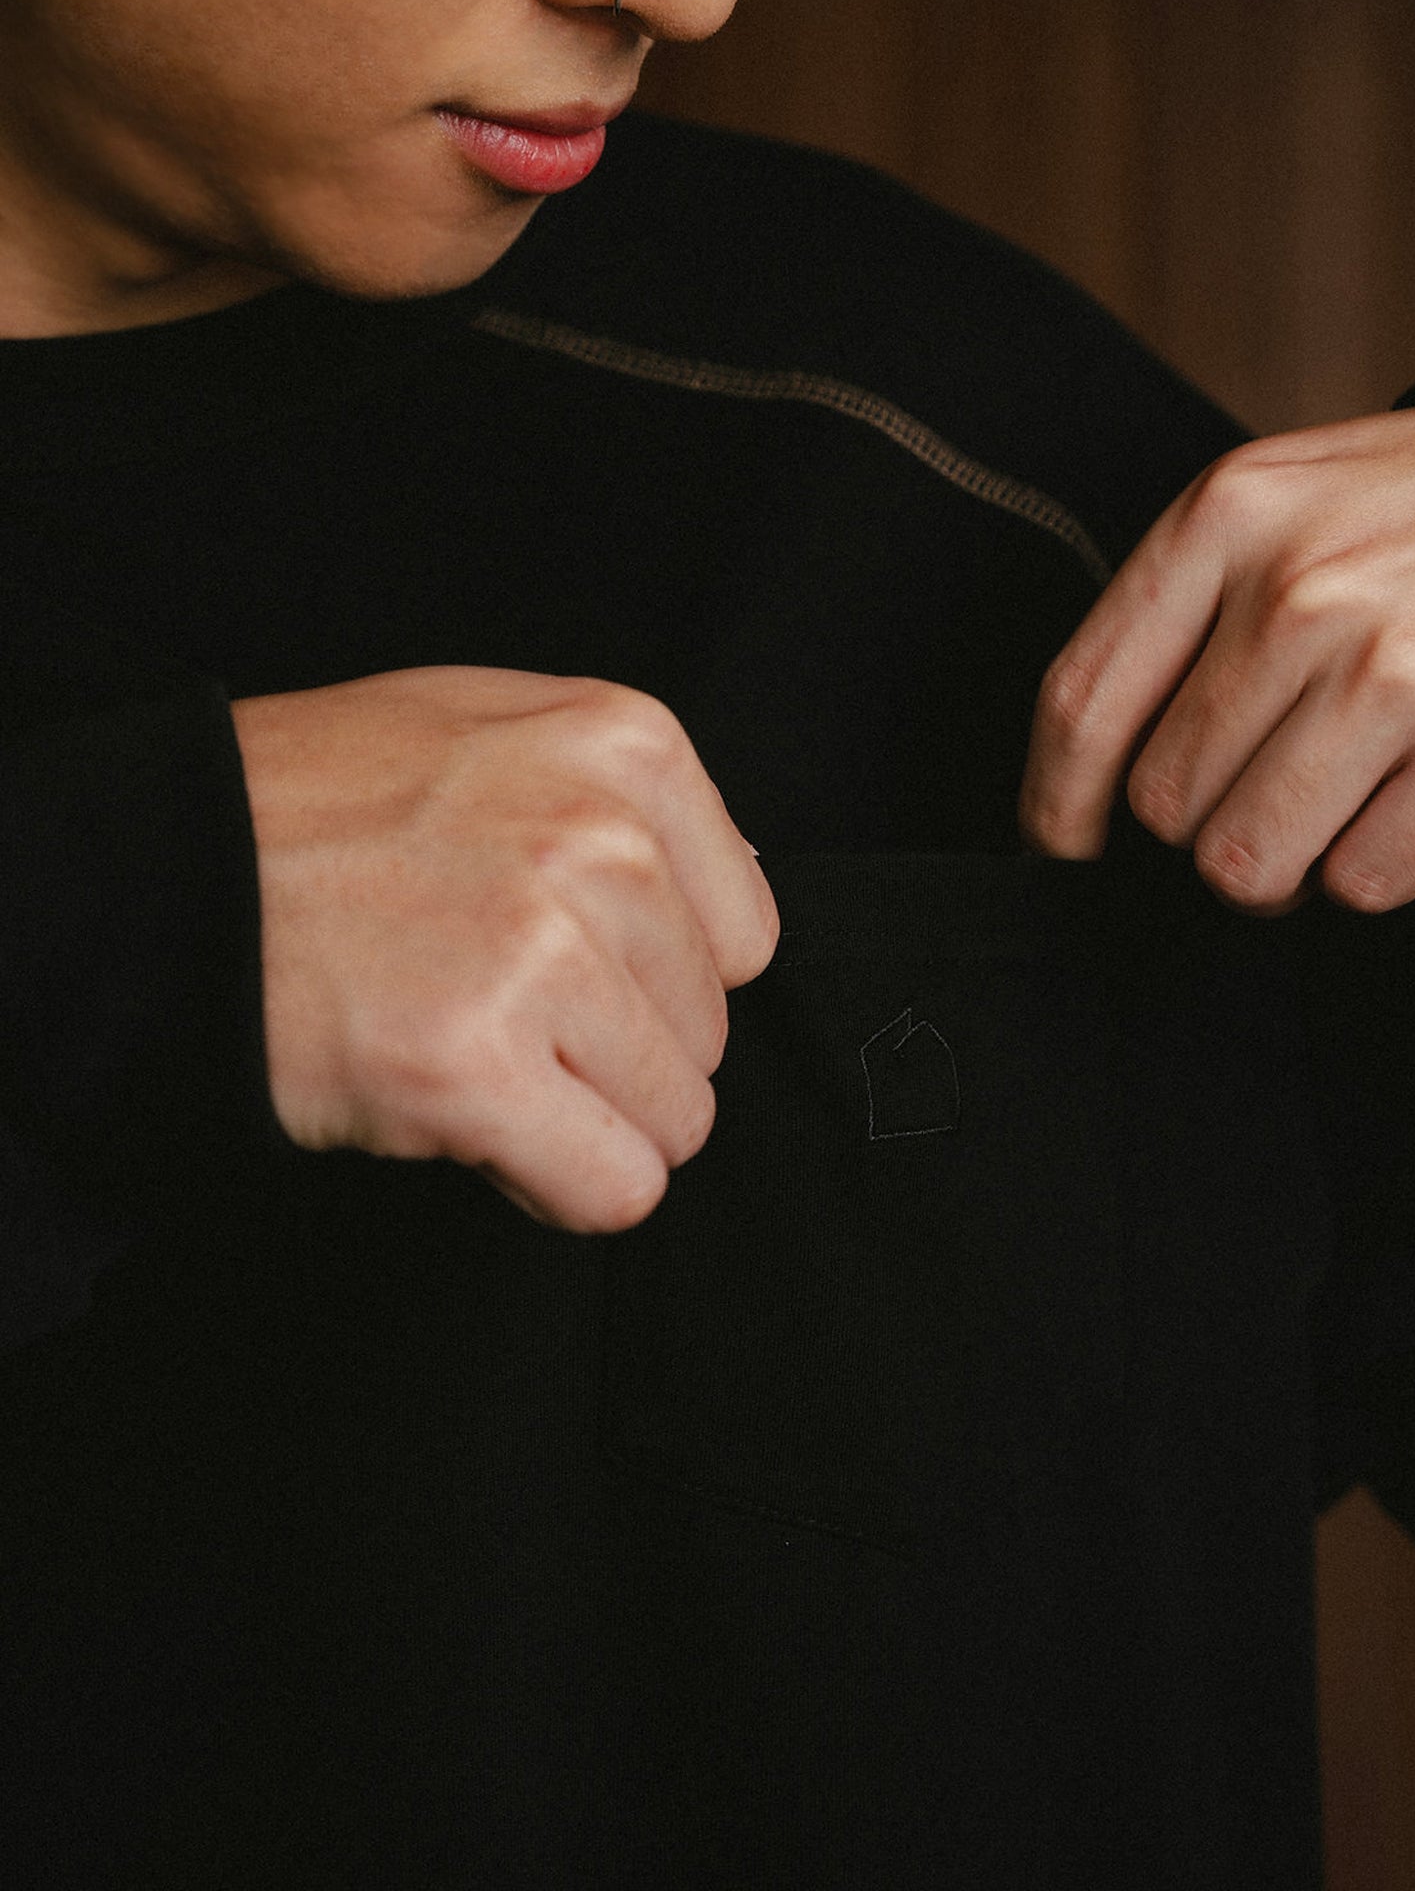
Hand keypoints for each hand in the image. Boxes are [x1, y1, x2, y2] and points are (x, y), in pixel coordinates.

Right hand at [232, 666, 777, 1229]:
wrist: (165, 871)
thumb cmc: (319, 807)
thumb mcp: (489, 729)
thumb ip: (622, 797)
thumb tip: (729, 895)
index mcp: (624, 746)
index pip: (745, 936)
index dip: (657, 976)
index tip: (572, 968)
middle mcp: (603, 840)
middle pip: (707, 1033)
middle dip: (612, 1051)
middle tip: (495, 1008)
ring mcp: (541, 952)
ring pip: (673, 1120)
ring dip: (580, 1118)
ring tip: (473, 1054)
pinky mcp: (474, 1066)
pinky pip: (613, 1188)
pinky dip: (555, 1187)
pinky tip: (481, 1128)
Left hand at [1018, 405, 1414, 911]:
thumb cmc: (1396, 523)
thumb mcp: (1267, 509)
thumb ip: (1169, 616)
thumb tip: (1079, 782)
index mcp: (1226, 518)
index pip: (1080, 703)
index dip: (1052, 804)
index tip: (1057, 848)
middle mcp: (1302, 592)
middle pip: (1163, 802)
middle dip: (1196, 822)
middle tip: (1254, 789)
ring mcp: (1395, 672)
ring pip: (1245, 863)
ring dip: (1274, 863)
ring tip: (1320, 805)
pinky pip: (1359, 884)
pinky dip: (1366, 869)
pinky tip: (1397, 803)